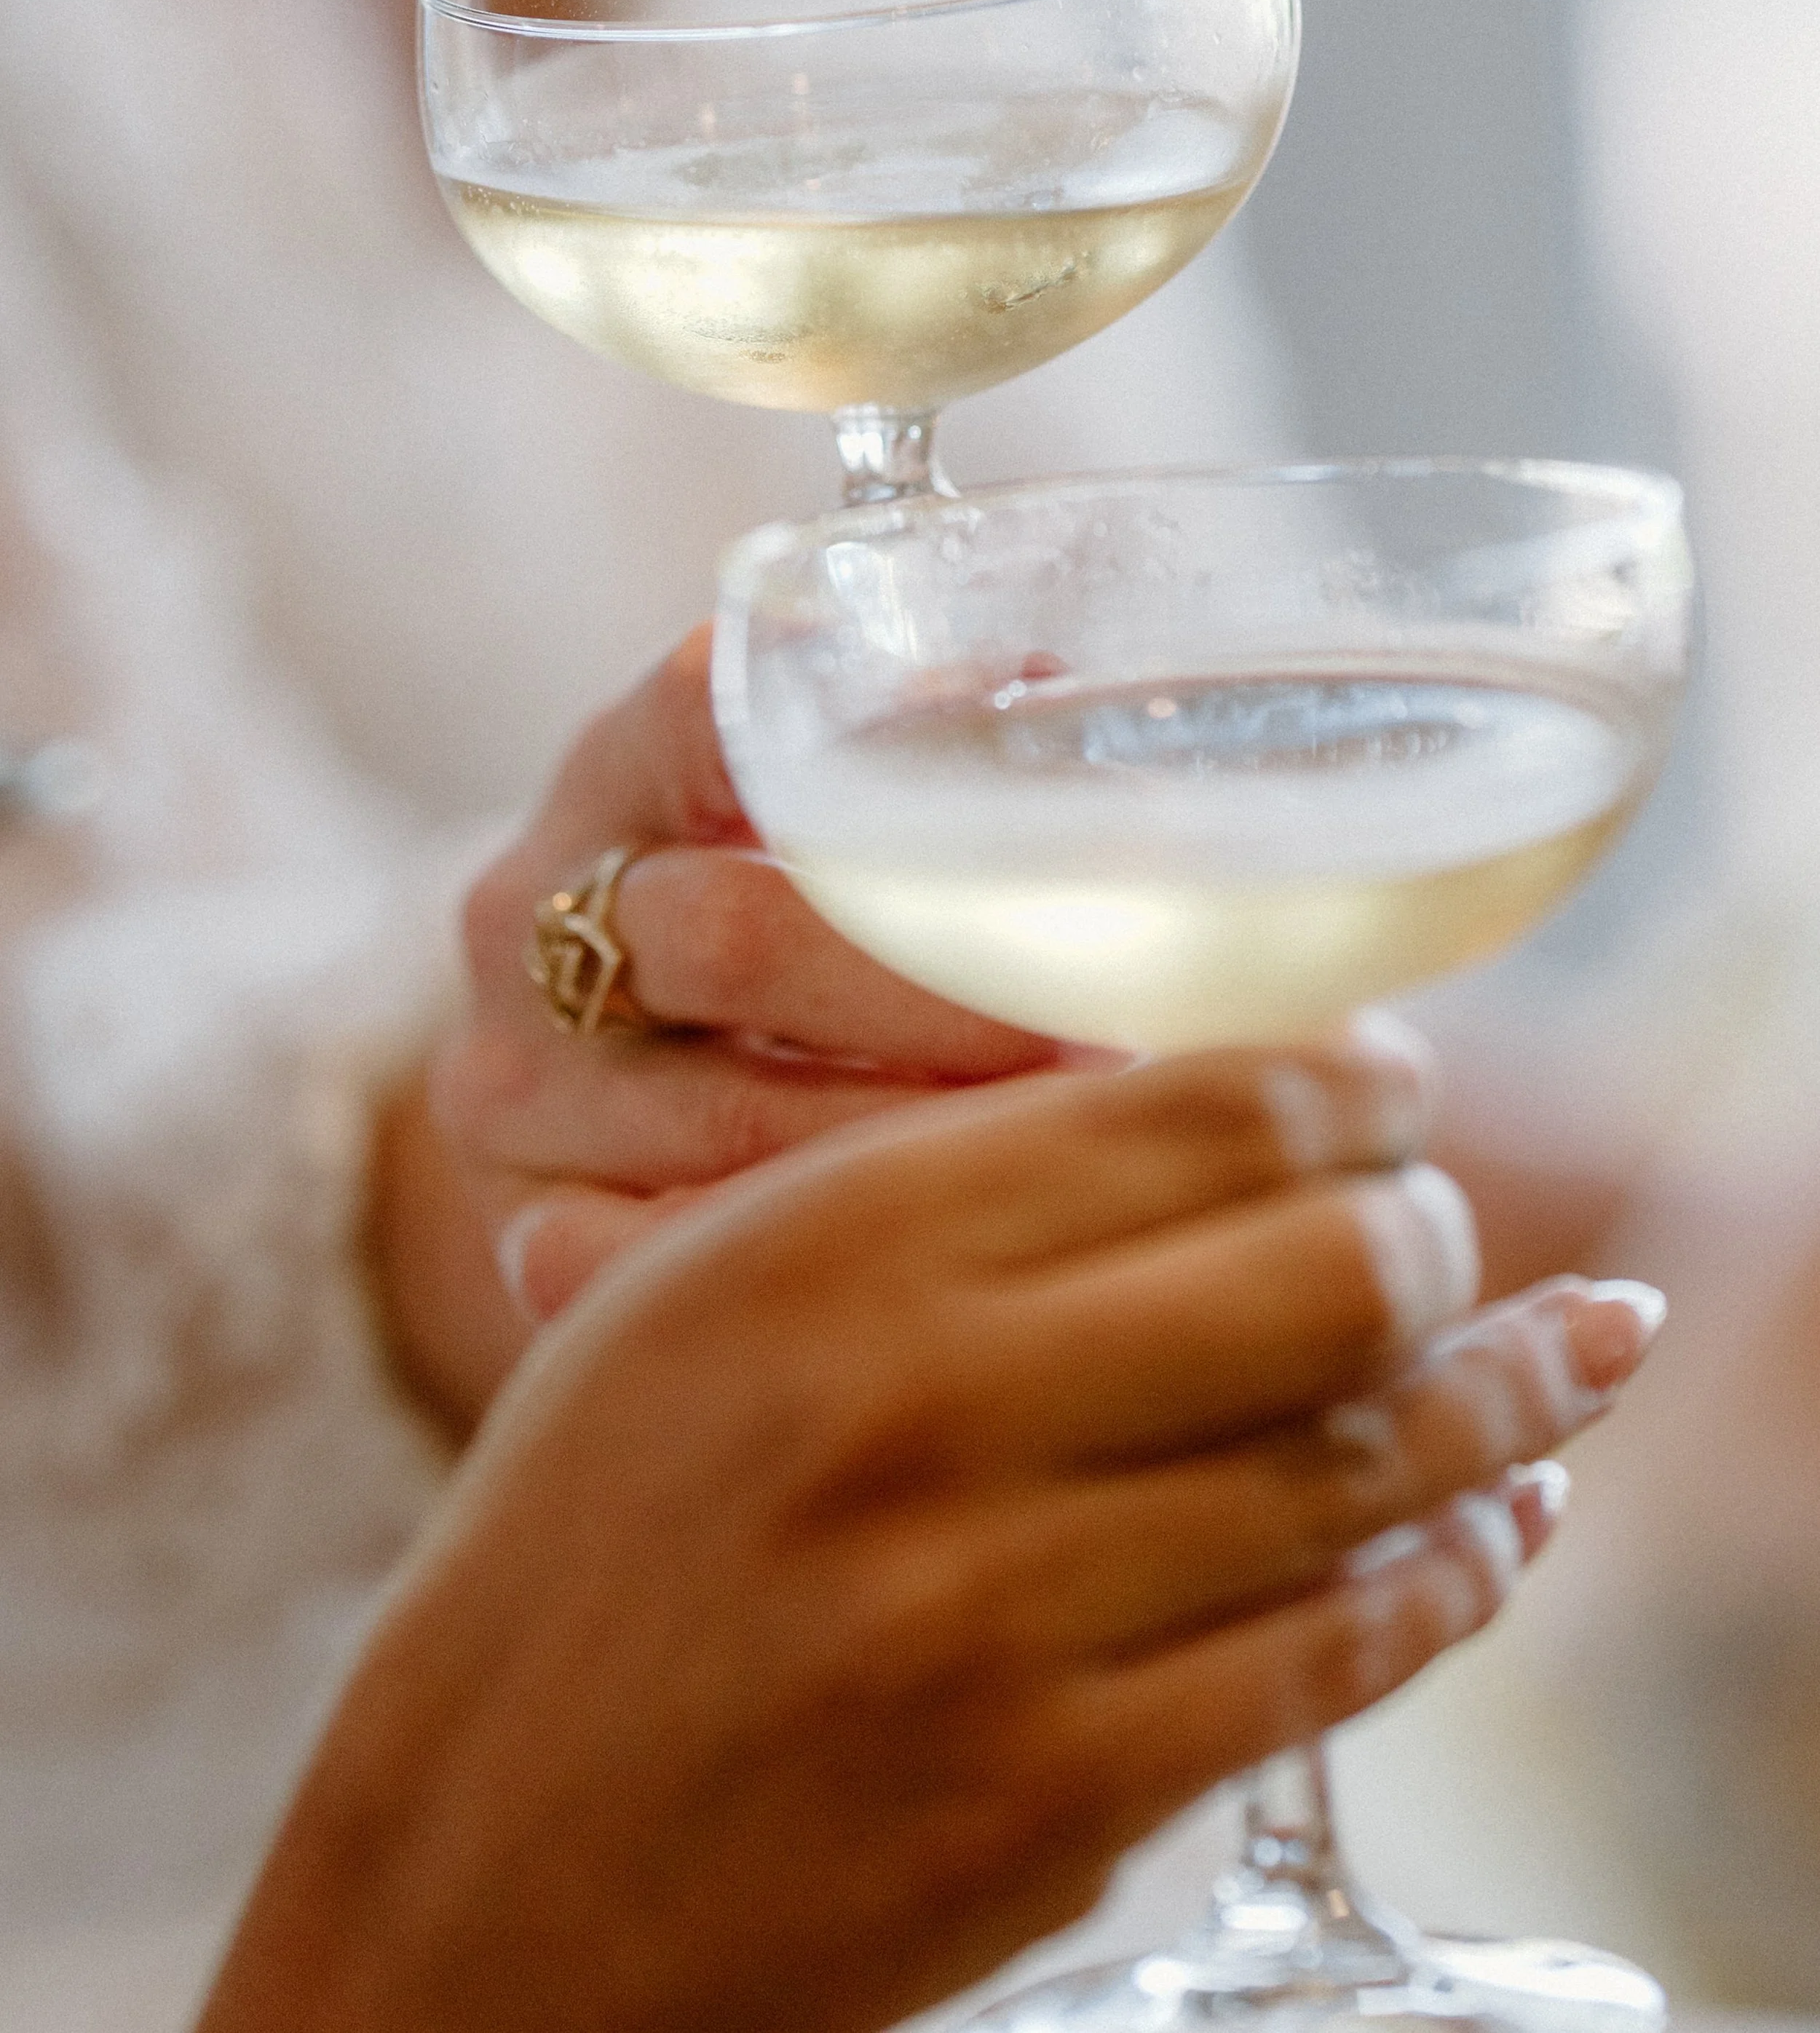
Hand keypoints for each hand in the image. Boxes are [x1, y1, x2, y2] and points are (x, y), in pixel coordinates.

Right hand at [208, 1051, 1661, 2032]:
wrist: (476, 1868)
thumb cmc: (590, 1545)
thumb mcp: (712, 1296)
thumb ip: (942, 1192)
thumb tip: (1234, 1128)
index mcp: (833, 1243)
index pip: (1209, 1108)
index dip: (1359, 1083)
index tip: (1397, 1085)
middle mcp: (925, 1409)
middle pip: (1337, 1268)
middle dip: (1439, 1233)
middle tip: (1441, 1227)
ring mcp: (997, 1621)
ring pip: (1367, 1467)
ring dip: (1502, 1407)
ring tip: (1564, 1359)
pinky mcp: (1051, 1802)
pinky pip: (1335, 1660)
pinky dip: (1453, 1582)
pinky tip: (1496, 1533)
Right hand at [386, 626, 1062, 1423]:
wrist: (568, 1086)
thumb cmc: (749, 926)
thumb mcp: (777, 815)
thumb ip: (904, 765)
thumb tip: (1086, 705)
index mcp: (611, 776)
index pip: (708, 713)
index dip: (873, 742)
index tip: (1047, 791)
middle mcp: (531, 923)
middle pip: (738, 935)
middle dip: (943, 989)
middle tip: (1105, 1026)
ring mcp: (515, 1090)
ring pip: (728, 1120)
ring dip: (917, 1140)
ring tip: (1080, 1149)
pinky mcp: (521, 1232)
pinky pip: (656, 1271)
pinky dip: (802, 1269)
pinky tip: (930, 1275)